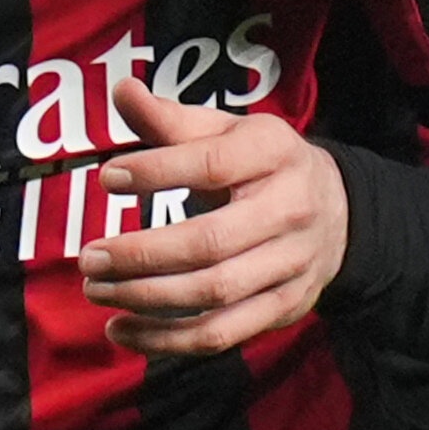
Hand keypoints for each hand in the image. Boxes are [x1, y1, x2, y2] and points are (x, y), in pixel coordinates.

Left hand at [77, 76, 351, 358]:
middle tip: (89, 258)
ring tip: (97, 290)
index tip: (107, 177)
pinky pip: (222, 334)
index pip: (213, 165)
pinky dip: (166, 340)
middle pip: (211, 242)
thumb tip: (121, 89)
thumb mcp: (226, 131)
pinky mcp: (285, 308)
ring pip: (213, 294)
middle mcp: (290, 210)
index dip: (158, 172)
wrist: (339, 212)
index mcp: (274, 153)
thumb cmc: (262, 166)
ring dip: (146, 298)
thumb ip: (170, 120)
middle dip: (142, 254)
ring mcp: (292, 265)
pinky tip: (121, 329)